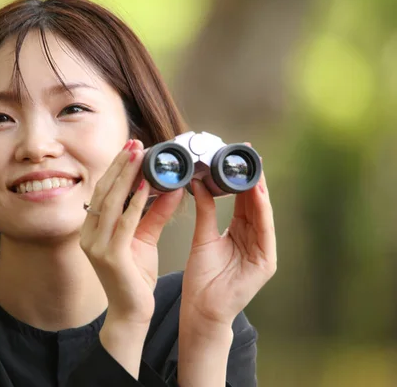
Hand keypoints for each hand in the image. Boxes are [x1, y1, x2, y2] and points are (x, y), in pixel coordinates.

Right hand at [79, 139, 183, 324]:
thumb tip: (173, 187)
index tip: (131, 147)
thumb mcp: (144, 238)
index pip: (103, 191)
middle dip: (120, 165)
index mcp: (92, 229)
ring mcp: (96, 246)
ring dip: (126, 176)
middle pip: (104, 191)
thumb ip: (156, 213)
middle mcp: (89, 235)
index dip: (116, 168)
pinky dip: (135, 202)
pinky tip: (145, 185)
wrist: (131, 312)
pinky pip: (124, 223)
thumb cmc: (134, 276)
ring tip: (139, 155)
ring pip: (111, 202)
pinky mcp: (110, 257)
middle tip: (136, 143)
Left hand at [180, 156, 276, 333]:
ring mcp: (262, 251)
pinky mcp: (266, 262)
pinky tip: (256, 194)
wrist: (201, 310)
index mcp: (240, 232)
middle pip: (255, 204)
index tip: (236, 156)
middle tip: (248, 154)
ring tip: (253, 168)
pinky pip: (264, 231)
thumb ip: (205, 211)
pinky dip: (261, 212)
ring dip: (259, 191)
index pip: (244, 201)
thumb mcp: (202, 238)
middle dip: (253, 179)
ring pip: (263, 214)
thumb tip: (199, 183)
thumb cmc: (201, 278)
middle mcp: (254, 239)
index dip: (241, 179)